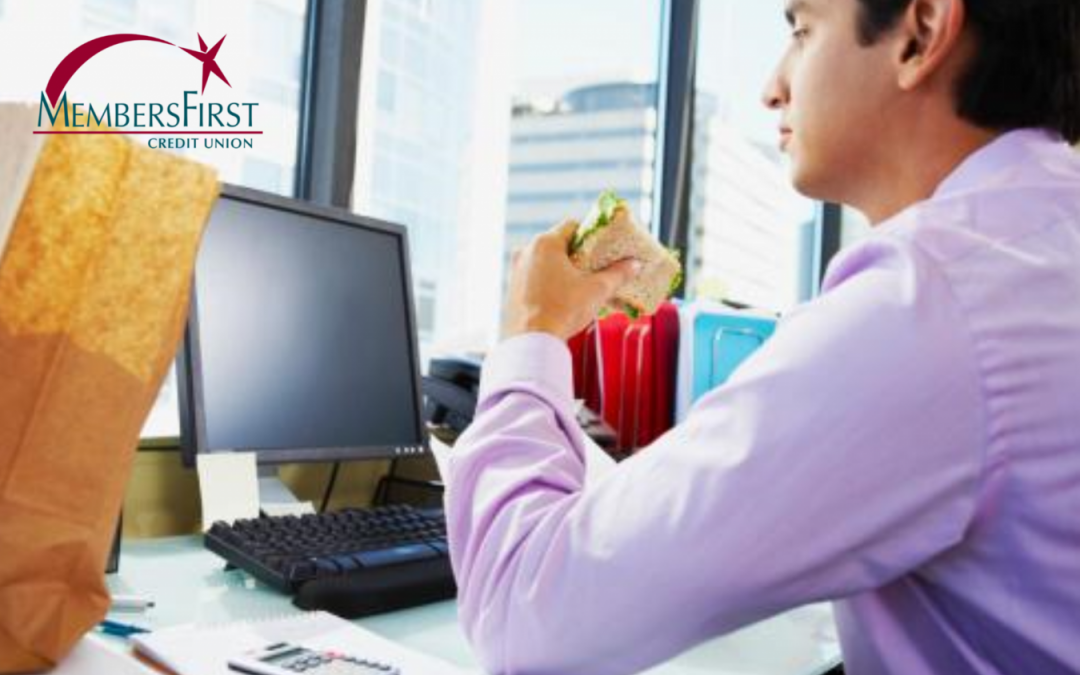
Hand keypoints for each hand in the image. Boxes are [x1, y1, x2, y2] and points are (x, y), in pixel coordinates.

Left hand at [502, 220, 641, 341]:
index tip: (603, 248)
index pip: (572, 226)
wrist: (532, 341)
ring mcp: (516, 270)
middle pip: (558, 244)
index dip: (591, 235)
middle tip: (596, 268)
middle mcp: (526, 251)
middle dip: (579, 255)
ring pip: (545, 261)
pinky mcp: (512, 288)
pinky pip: (535, 277)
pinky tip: (562, 297)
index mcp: (545, 243)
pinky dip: (549, 282)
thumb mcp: (596, 290)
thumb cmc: (563, 310)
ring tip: (581, 285)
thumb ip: (617, 274)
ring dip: (563, 269)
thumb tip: (635, 265)